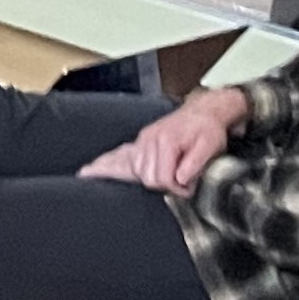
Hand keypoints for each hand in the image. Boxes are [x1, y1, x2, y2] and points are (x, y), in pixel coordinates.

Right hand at [78, 88, 245, 195]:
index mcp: (165, 141)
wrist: (204, 111)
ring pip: (136, 171)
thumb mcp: (209, 146)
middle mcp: (149, 140)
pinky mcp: (140, 142)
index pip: (162, 177)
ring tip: (166, 180)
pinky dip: (111, 166)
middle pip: (146, 177)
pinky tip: (89, 171)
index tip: (188, 189)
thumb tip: (180, 180)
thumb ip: (195, 164)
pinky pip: (121, 158)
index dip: (176, 188)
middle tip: (182, 185)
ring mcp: (142, 141)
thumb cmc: (207, 128)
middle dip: (164, 185)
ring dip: (150, 179)